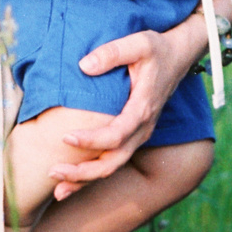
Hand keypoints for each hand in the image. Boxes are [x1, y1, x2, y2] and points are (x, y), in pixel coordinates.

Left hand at [47, 11, 209, 195]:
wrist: (178, 57)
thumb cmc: (156, 49)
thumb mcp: (139, 42)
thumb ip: (113, 52)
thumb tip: (84, 65)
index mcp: (143, 109)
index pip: (116, 134)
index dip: (91, 140)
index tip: (65, 137)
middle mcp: (143, 129)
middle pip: (113, 161)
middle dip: (83, 173)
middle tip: (53, 172)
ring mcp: (139, 135)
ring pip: (112, 167)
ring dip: (84, 180)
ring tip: (57, 188)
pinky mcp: (133, 136)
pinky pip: (113, 161)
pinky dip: (91, 176)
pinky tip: (70, 182)